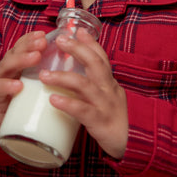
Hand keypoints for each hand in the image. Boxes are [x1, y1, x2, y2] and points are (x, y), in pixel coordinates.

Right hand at [0, 31, 46, 136]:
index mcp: (17, 63)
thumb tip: (75, 63)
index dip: (32, 38)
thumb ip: (49, 72)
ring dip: (21, 60)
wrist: (0, 122)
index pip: (23, 45)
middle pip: (16, 51)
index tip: (44, 34)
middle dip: (29, 45)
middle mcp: (7, 68)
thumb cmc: (21, 99)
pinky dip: (8, 86)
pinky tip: (18, 86)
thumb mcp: (35, 83)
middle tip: (43, 42)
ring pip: (7, 66)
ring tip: (36, 57)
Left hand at [39, 29, 128, 159]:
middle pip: (95, 63)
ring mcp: (105, 105)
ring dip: (63, 77)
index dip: (90, 43)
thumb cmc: (116, 121)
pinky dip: (67, 104)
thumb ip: (94, 87)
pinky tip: (53, 100)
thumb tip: (73, 77)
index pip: (101, 57)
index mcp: (110, 83)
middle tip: (60, 41)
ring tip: (43, 74)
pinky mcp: (100, 122)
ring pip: (84, 85)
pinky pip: (82, 110)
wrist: (133, 146)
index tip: (77, 30)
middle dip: (77, 50)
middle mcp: (109, 90)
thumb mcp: (108, 99)